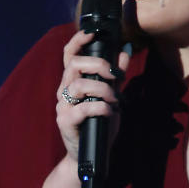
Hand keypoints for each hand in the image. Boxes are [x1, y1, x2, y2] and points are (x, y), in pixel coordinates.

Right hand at [55, 30, 129, 161]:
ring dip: (102, 89)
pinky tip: (110, 111)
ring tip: (115, 98)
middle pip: (74, 66)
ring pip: (78, 86)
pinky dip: (101, 107)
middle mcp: (64, 91)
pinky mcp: (65, 122)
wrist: (90, 155)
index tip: (92, 32)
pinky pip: (83, 108)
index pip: (69, 55)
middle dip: (98, 65)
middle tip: (114, 75)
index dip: (78, 41)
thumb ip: (116, 74)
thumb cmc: (99, 123)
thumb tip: (126, 49)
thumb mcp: (112, 95)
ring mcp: (63, 106)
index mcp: (73, 81)